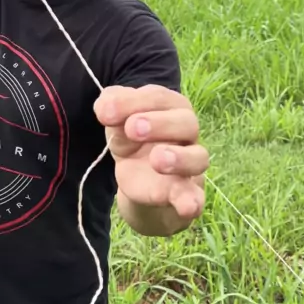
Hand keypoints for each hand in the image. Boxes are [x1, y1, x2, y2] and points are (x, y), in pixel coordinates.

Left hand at [94, 84, 208, 230]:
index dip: (132, 102)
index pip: (157, 97)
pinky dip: (193, 201)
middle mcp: (186, 131)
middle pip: (185, 121)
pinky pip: (196, 196)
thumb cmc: (131, 137)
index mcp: (169, 106)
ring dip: (179, 158)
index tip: (105, 114)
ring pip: (198, 157)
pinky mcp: (187, 192)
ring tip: (157, 160)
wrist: (139, 175)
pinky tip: (187, 206)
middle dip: (159, 123)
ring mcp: (190, 161)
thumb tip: (104, 106)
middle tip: (132, 129)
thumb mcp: (118, 118)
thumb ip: (112, 105)